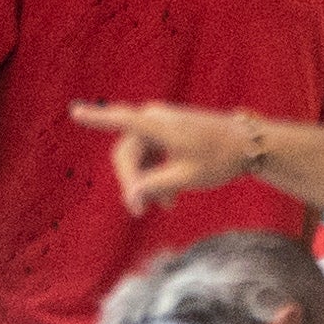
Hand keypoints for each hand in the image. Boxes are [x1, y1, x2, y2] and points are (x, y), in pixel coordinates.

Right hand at [70, 101, 257, 214]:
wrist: (248, 145)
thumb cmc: (219, 159)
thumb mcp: (186, 177)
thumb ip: (155, 186)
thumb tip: (131, 197)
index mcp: (159, 124)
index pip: (121, 119)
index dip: (97, 117)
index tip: (75, 111)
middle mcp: (157, 118)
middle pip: (127, 152)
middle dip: (133, 182)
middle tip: (140, 211)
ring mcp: (163, 123)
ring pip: (140, 156)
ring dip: (147, 182)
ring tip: (166, 207)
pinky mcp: (170, 130)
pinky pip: (151, 153)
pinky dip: (156, 174)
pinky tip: (170, 198)